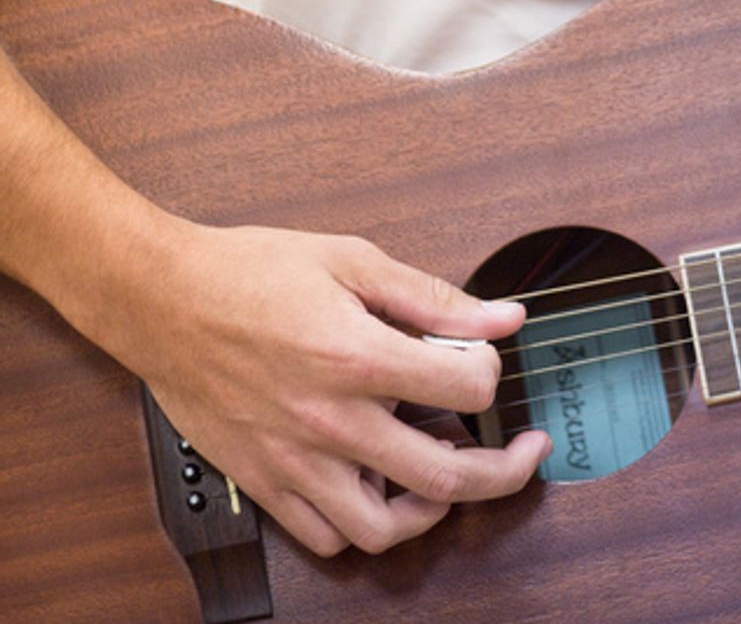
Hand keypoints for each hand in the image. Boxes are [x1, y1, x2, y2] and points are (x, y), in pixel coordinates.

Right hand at [119, 220, 549, 556]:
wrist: (163, 299)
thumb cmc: (249, 271)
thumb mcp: (350, 259)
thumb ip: (431, 296)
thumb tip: (501, 316)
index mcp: (358, 356)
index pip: (465, 387)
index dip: (491, 371)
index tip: (484, 359)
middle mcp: (331, 420)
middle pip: (444, 475)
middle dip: (504, 469)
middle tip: (522, 452)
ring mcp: (296, 460)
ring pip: (384, 528)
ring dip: (431, 509)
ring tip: (447, 477)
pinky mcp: (265, 481)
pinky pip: (325, 537)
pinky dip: (362, 526)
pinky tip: (378, 488)